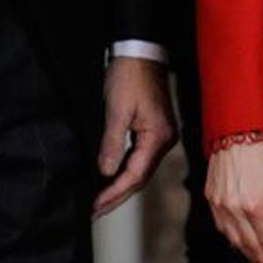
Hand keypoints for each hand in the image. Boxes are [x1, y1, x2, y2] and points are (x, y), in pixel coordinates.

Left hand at [93, 58, 176, 217]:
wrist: (141, 52)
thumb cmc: (130, 75)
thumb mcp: (116, 110)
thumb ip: (112, 143)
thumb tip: (106, 172)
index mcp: (158, 137)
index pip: (136, 174)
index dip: (115, 192)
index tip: (97, 204)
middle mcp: (165, 140)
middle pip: (141, 177)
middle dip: (118, 195)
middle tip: (97, 210)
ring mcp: (162, 135)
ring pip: (142, 169)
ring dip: (122, 186)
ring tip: (102, 201)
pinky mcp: (155, 130)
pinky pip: (141, 158)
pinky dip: (127, 171)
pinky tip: (114, 178)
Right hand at [206, 139, 262, 262]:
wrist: (237, 126)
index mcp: (255, 205)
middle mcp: (234, 208)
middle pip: (250, 245)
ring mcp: (220, 204)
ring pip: (233, 239)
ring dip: (247, 253)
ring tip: (260, 262)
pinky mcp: (211, 196)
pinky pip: (221, 225)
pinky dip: (232, 237)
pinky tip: (241, 241)